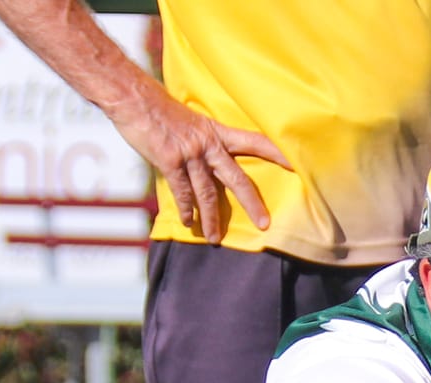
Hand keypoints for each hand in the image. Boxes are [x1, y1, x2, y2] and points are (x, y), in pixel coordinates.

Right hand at [108, 79, 291, 241]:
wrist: (133, 97)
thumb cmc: (160, 110)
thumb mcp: (191, 121)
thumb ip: (204, 142)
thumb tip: (211, 163)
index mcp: (216, 131)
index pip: (254, 141)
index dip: (276, 153)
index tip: (296, 166)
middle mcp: (208, 143)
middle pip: (237, 178)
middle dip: (252, 204)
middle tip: (264, 224)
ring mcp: (190, 153)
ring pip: (208, 193)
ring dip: (212, 219)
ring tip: (215, 238)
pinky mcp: (170, 161)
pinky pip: (182, 193)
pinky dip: (186, 210)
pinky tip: (189, 223)